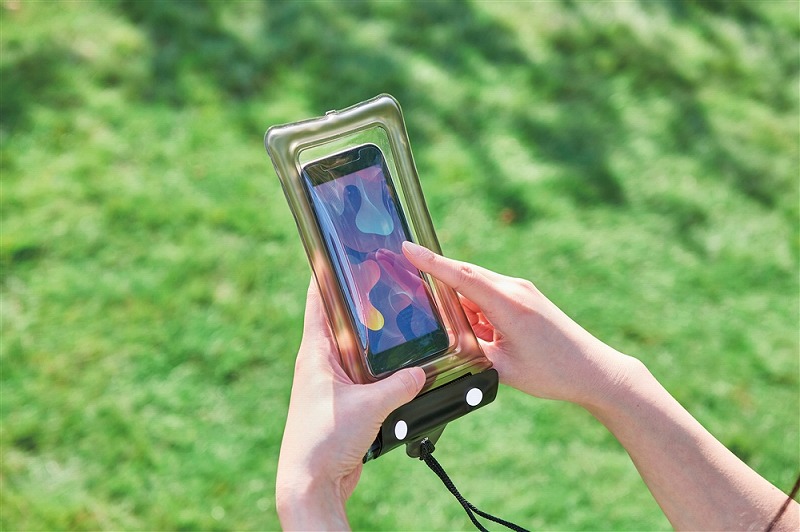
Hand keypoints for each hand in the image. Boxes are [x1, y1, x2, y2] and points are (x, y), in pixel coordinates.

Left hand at [275, 279, 425, 530]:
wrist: (311, 483)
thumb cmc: (323, 441)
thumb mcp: (368, 407)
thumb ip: (400, 386)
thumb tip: (423, 373)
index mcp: (315, 352)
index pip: (317, 299)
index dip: (327, 273)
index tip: (342, 251)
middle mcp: (319, 363)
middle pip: (341, 320)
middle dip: (362, 301)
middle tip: (385, 280)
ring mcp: (329, 382)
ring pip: (355, 348)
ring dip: (374, 337)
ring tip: (399, 320)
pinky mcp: (342, 402)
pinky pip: (363, 374)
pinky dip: (380, 367)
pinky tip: (401, 368)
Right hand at [402, 241, 634, 406]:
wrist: (594, 370)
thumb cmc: (552, 373)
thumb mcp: (501, 368)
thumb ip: (471, 348)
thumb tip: (451, 334)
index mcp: (508, 305)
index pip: (461, 276)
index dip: (431, 263)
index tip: (407, 248)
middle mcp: (515, 289)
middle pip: (465, 277)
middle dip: (438, 280)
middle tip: (409, 283)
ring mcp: (522, 291)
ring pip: (477, 287)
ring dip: (462, 303)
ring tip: (461, 327)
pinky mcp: (526, 297)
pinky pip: (490, 294)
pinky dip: (477, 308)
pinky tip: (482, 332)